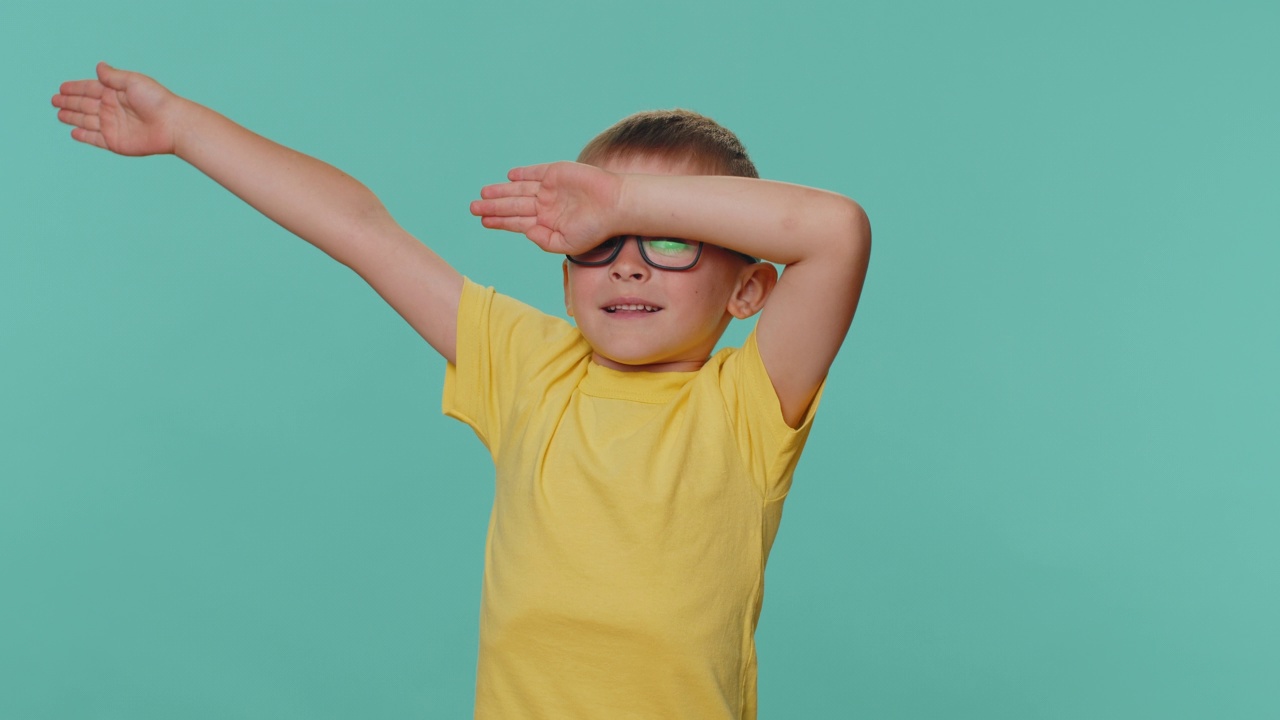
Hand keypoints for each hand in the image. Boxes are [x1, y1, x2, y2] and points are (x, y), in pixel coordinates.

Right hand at [52, 62, 181, 155]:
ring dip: (72, 117)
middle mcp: (112, 109)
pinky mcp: (115, 142)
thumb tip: (98, 66)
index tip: (61, 87)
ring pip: (87, 121)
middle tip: (54, 100)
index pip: (90, 89)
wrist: (172, 125)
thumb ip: (113, 77)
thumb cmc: (156, 100)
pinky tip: (73, 132)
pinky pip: (95, 139)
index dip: (75, 88)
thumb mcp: (133, 82)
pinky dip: (84, 136)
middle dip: (69, 102)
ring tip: (59, 114)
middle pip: (85, 105)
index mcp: (115, 93)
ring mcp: (113, 126)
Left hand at [470, 162, 621, 254]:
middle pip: (514, 205)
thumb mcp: (566, 244)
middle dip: (493, 207)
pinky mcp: (556, 173)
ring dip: (501, 191)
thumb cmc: (595, 229)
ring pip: (519, 189)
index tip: (483, 222)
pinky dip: (522, 174)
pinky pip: (535, 173)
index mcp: (547, 223)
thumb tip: (524, 232)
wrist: (614, 205)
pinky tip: (508, 176)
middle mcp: (546, 206)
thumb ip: (543, 240)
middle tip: (472, 208)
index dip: (500, 221)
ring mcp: (550, 189)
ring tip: (482, 194)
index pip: (517, 222)